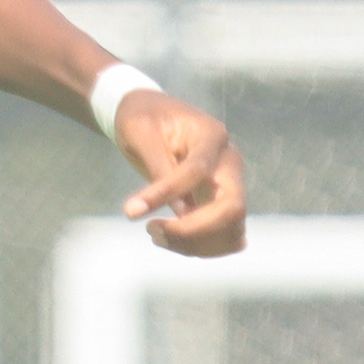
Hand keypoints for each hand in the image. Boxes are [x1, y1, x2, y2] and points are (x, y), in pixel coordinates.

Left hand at [114, 90, 247, 257]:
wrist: (152, 116)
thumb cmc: (144, 118)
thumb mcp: (142, 132)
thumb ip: (161, 169)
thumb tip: (179, 212)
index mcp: (212, 135)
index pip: (197, 170)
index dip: (166, 194)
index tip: (131, 212)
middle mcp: (229, 162)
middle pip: (232, 207)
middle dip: (194, 231)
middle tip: (152, 230)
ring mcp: (230, 185)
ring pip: (230, 229)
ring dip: (195, 244)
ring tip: (155, 234)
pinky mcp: (222, 204)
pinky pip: (223, 236)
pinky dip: (200, 247)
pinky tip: (170, 240)